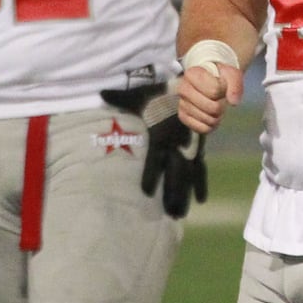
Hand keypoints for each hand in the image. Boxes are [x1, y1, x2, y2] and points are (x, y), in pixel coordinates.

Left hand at [101, 83, 206, 218]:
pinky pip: (201, 169)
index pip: (155, 159)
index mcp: (161, 135)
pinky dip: (201, 184)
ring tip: (180, 215)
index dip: (151, 175)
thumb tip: (101, 92)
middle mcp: (177, 145)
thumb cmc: (162, 93)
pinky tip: (201, 200)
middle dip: (172, 193)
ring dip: (185, 195)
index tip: (146, 193)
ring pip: (188, 176)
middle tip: (169, 213)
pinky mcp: (199, 148)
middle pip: (175, 173)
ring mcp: (190, 148)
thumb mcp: (141, 94)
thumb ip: (121, 97)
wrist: (193, 87)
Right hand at [177, 60, 241, 133]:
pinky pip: (202, 129)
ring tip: (215, 104)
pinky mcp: (183, 117)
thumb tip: (233, 102)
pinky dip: (211, 125)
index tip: (222, 83)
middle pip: (212, 108)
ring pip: (208, 119)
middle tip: (220, 97)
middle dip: (222, 105)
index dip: (224, 89)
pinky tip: (211, 115)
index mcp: (193, 73)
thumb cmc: (219, 76)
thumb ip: (235, 84)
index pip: (215, 90)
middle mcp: (183, 88)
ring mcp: (182, 103)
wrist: (210, 79)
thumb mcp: (231, 73)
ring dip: (217, 115)